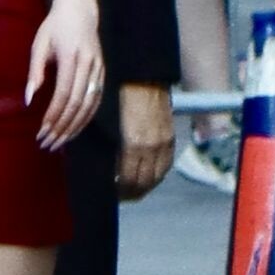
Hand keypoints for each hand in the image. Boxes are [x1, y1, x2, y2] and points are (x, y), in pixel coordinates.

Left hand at [26, 0, 103, 151]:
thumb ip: (35, 73)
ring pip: (90, 106)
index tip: (41, 131)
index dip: (53, 116)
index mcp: (72, 57)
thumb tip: (28, 101)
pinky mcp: (103, 73)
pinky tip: (74, 130)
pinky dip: (86, 118)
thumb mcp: (39, 45)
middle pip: (78, 104)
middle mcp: (89, 65)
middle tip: (48, 143)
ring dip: (75, 127)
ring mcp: (99, 70)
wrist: (80, 10)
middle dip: (62, 127)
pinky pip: (96, 101)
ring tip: (59, 142)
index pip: (64, 94)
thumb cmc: (55, 27)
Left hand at [116, 83, 173, 199]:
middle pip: (144, 182)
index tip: (112, 192)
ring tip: (133, 190)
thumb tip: (104, 165)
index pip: (129, 179)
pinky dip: (157, 175)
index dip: (120, 190)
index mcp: (133, 145)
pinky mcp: (170, 138)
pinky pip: (166, 165)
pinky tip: (148, 176)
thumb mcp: (107, 124)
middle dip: (131, 192)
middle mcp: (151, 147)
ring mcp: (164, 143)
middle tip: (120, 195)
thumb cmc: (118, 97)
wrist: (143, 78)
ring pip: (157, 177)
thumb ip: (109, 147)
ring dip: (145, 186)